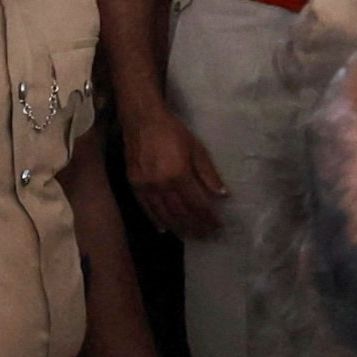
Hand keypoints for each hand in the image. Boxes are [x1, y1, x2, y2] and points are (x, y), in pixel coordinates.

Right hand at [123, 98, 226, 240]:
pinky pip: (146, 208)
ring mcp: (146, 186)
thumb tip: (222, 194)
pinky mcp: (134, 185)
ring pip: (163, 214)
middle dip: (194, 226)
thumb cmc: (173, 132)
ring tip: (188, 236)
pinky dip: (155, 219)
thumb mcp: (197, 149)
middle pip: (180, 213)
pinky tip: (164, 228)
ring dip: (177, 227)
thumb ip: (208, 174)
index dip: (207, 218)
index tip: (217, 226)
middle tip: (205, 235)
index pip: (196, 204)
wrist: (142, 121)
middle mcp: (161, 185)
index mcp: (179, 175)